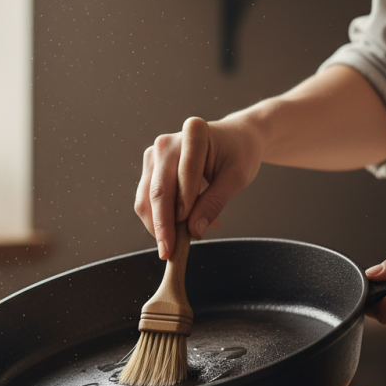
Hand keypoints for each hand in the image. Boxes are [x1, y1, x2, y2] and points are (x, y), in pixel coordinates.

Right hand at [134, 114, 264, 258]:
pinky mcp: (150, 167)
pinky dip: (159, 219)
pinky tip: (176, 230)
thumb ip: (214, 202)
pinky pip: (147, 199)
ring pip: (146, 197)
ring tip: (176, 245)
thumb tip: (193, 230)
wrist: (234, 139)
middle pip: (158, 189)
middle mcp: (168, 142)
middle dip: (162, 224)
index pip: (184, 174)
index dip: (184, 205)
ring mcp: (155, 154)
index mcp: (193, 133)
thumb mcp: (237, 177)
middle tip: (168, 252)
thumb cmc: (238, 153)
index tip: (187, 233)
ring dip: (158, 225)